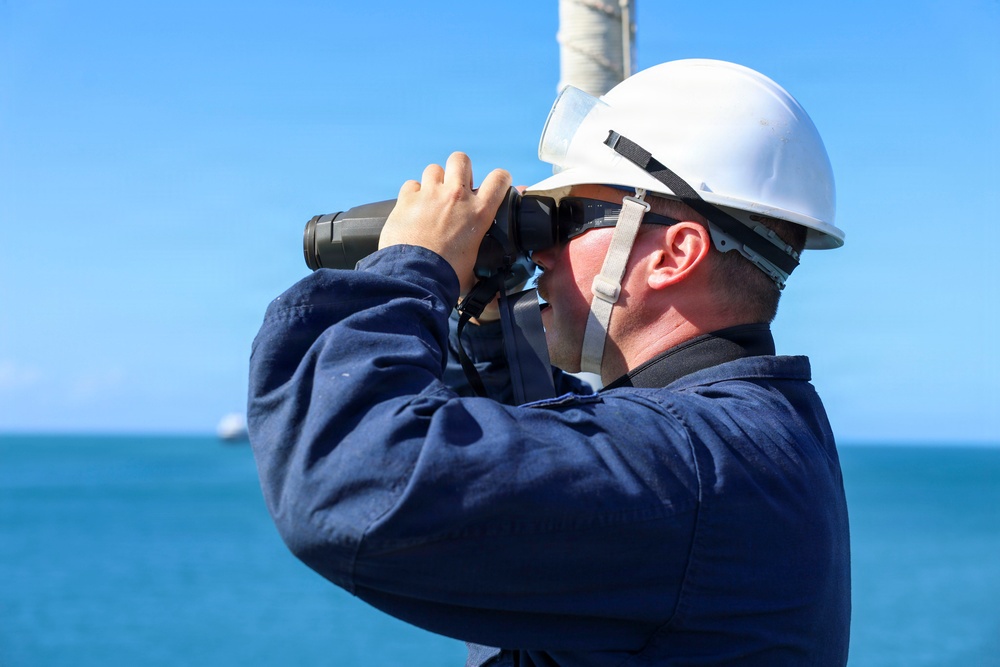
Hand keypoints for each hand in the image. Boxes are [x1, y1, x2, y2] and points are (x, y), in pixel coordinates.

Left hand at [379, 152, 511, 295]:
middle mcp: (456, 197)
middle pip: (461, 160)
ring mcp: (430, 195)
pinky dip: (412, 195)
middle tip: (456, 188)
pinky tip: (413, 209)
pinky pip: (411, 185)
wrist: (415, 277)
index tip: (496, 185)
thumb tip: (495, 293)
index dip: (500, 179)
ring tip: (432, 200)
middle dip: (459, 170)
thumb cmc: (447, 276)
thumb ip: (484, 267)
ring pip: (434, 169)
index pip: (499, 179)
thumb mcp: (476, 267)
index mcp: (478, 212)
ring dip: (434, 182)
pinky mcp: (406, 199)